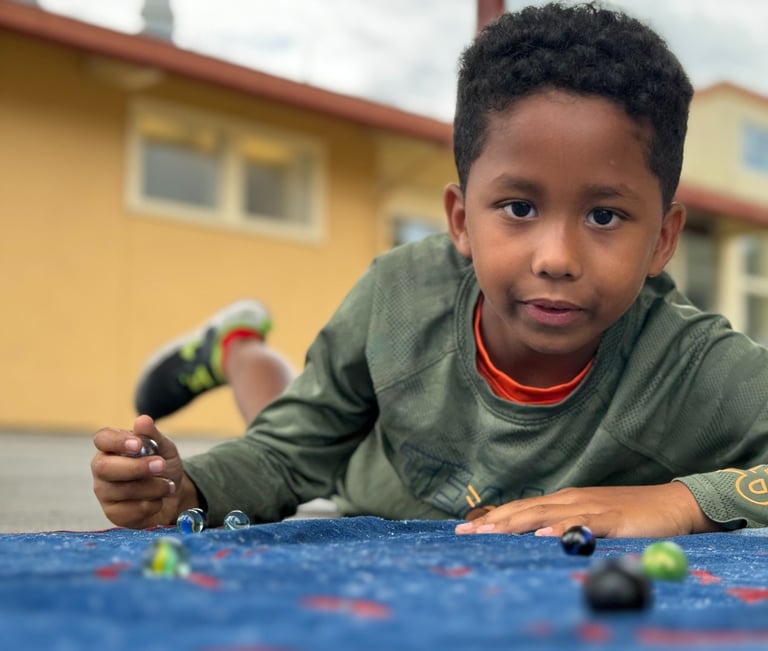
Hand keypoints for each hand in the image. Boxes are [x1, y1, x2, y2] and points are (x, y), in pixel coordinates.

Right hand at [91, 414, 197, 528]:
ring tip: (169, 485)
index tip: (138, 445)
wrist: (174, 496)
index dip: (117, 442)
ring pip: (120, 491)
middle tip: (161, 465)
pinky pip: (128, 511)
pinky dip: (150, 505)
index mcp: (112, 447)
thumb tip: (143, 420)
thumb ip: (153, 435)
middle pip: (104, 468)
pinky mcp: (113, 513)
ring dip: (152, 487)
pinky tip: (158, 500)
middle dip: (136, 467)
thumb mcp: (164, 448)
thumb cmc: (163, 466)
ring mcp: (105, 492)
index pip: (102, 439)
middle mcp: (102, 468)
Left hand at [455, 483, 721, 537]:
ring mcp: (589, 507)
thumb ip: (565, 528)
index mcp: (563, 501)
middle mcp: (570, 500)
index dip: (492, 518)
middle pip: (524, 510)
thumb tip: (536, 540)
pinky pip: (581, 523)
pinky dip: (560, 529)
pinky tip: (542, 536)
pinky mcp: (611, 519)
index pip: (520, 509)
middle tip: (464, 533)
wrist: (673, 504)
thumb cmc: (629, 517)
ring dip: (514, 523)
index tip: (464, 529)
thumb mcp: (590, 521)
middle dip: (492, 522)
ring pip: (544, 514)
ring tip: (489, 533)